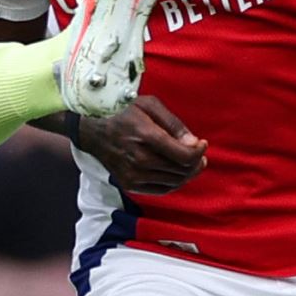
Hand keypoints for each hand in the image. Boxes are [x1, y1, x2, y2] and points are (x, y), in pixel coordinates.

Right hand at [75, 96, 206, 195]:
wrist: (93, 131)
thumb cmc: (123, 112)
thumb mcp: (149, 105)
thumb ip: (174, 124)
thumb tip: (194, 143)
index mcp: (146, 137)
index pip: (184, 156)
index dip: (199, 152)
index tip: (202, 143)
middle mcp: (140, 160)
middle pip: (182, 170)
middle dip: (196, 162)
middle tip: (199, 152)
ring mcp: (134, 175)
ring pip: (174, 182)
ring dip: (188, 173)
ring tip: (191, 161)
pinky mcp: (130, 185)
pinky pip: (162, 189)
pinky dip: (174, 182)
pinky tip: (176, 171)